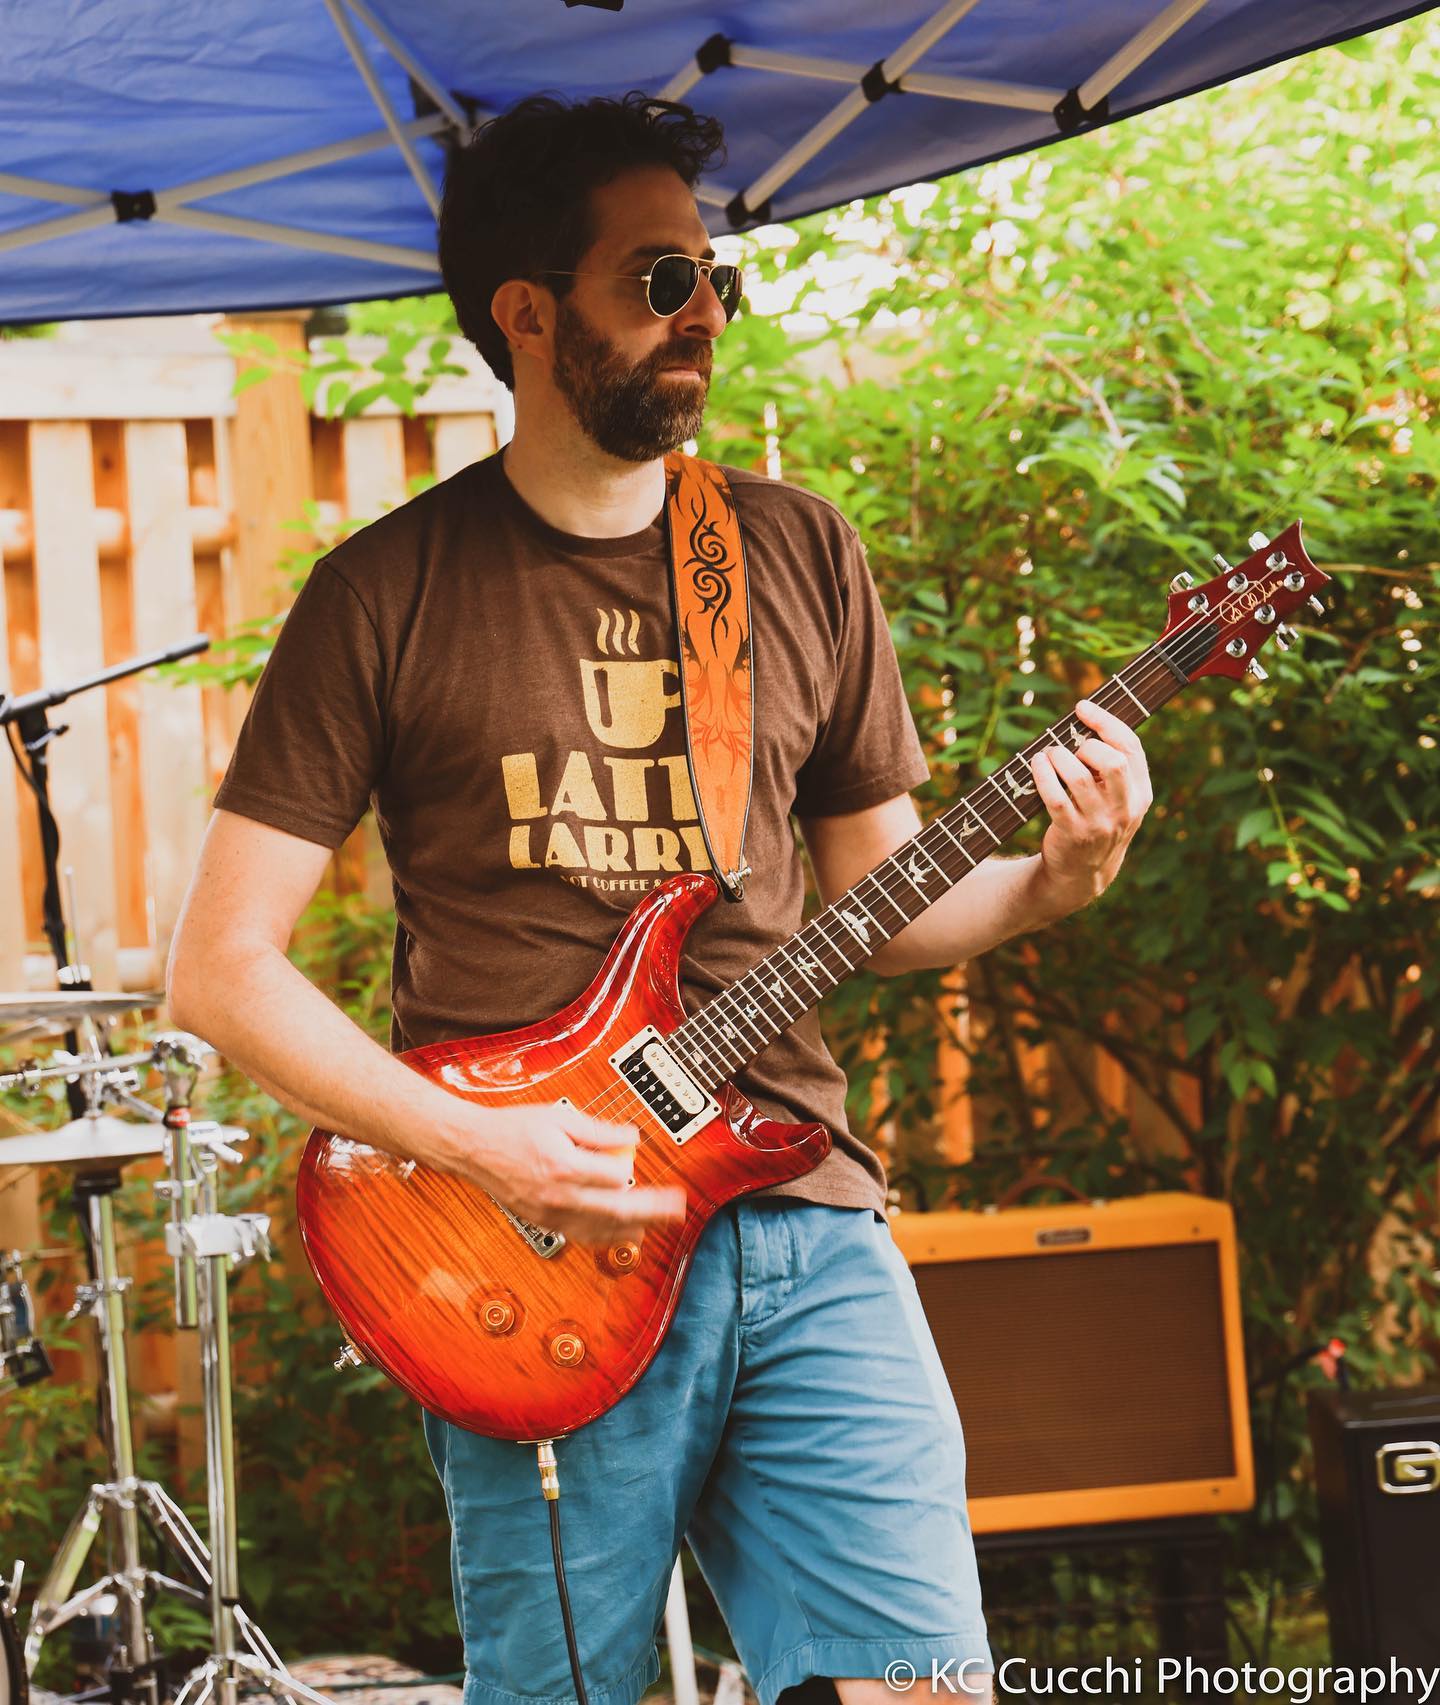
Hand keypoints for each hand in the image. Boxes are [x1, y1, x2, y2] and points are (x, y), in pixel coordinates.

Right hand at [450, 1100, 685, 1244]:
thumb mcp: (559, 1117)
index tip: (633, 1156)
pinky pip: (583, 1236)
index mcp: (564, 1166)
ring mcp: (551, 1215)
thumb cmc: (513, 1129)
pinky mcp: (545, 1223)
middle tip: (677, 1209)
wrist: (474, 1148)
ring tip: (657, 1224)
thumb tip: (631, 1138)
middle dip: (652, 1211)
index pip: (615, 1177)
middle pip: (617, 1211)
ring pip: (601, 1231)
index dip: (629, 1167)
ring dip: (633, 1228)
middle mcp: (559, 1197)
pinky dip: (607, 1236)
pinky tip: (622, 1232)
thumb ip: (598, 1131)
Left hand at [1029, 698, 1152, 914]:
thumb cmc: (1096, 821)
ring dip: (1059, 758)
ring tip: (1048, 755)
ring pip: (1079, 777)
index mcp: (1140, 793)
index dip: (1106, 721)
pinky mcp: (1072, 833)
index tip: (1083, 706)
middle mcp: (1125, 808)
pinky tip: (1036, 765)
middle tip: (1070, 748)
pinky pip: (1056, 797)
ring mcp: (1099, 823)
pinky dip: (1043, 776)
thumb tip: (1086, 719)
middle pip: (1113, 762)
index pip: (1131, 747)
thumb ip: (1112, 766)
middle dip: (1086, 745)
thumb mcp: (1117, 798)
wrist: (1083, 873)